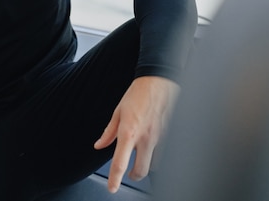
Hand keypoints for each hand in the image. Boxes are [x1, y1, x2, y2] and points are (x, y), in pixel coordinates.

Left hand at [93, 76, 178, 192]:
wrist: (159, 81)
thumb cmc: (138, 93)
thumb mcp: (118, 111)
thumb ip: (109, 132)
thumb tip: (100, 144)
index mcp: (129, 132)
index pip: (120, 163)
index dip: (115, 179)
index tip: (112, 188)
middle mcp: (145, 138)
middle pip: (140, 171)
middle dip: (133, 176)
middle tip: (127, 173)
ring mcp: (158, 138)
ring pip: (154, 164)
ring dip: (145, 163)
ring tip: (139, 157)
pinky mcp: (168, 134)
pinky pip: (161, 151)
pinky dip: (154, 152)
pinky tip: (150, 143)